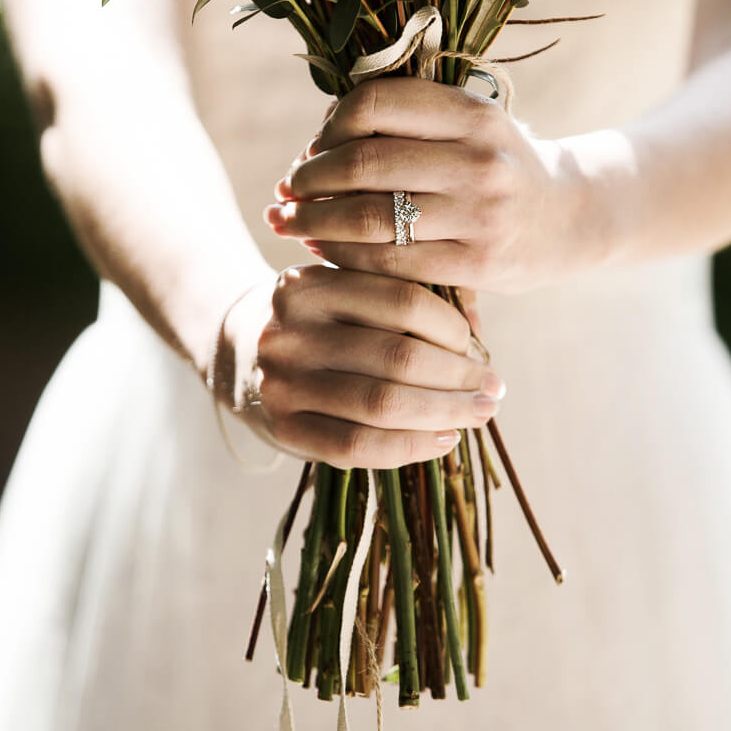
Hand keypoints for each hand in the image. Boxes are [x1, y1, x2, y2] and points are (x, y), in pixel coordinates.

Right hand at [216, 265, 504, 468]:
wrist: (237, 352)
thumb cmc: (322, 318)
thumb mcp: (349, 289)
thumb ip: (410, 296)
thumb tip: (480, 332)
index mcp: (310, 283)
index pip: (401, 301)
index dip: (452, 327)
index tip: (477, 346)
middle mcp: (289, 330)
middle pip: (397, 356)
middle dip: (458, 377)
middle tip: (493, 388)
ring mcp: (282, 383)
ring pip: (381, 404)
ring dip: (444, 413)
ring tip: (479, 414)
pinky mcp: (283, 429)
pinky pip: (357, 447)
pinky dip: (410, 447)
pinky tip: (443, 440)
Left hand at [263, 77, 587, 293]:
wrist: (571, 218)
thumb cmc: (498, 166)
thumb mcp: (469, 123)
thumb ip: (407, 119)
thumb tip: (315, 142)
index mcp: (473, 111)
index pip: (373, 104)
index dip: (327, 127)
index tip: (311, 148)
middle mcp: (480, 160)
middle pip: (362, 164)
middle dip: (308, 179)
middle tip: (285, 191)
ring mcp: (481, 215)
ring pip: (369, 219)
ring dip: (313, 222)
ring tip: (289, 223)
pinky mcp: (478, 265)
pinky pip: (389, 264)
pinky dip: (343, 257)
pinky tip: (323, 252)